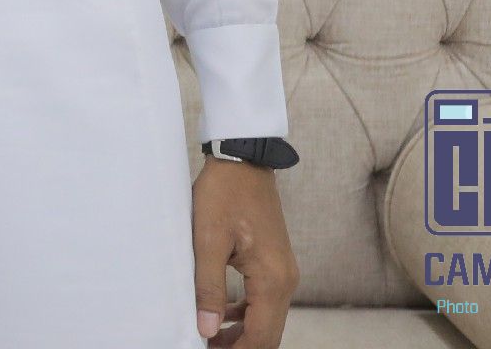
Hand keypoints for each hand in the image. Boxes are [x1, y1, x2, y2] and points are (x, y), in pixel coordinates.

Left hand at [193, 160, 295, 346]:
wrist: (243, 160)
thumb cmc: (224, 194)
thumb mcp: (208, 240)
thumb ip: (209, 288)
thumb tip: (207, 330)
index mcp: (272, 280)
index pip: (261, 337)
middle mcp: (285, 281)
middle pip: (267, 333)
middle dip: (239, 346)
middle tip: (205, 346)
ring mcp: (282, 272)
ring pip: (266, 319)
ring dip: (241, 333)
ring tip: (208, 336)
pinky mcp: (274, 263)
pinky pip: (263, 300)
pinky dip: (245, 313)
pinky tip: (221, 313)